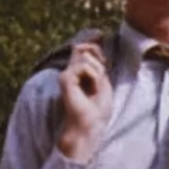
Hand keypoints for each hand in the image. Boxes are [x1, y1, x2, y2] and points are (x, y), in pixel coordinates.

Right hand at [56, 41, 112, 162]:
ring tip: (94, 89)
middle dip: (99, 63)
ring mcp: (66, 75)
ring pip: (86, 57)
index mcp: (77, 72)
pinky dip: (94, 77)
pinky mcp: (65, 79)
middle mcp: (69, 71)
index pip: (82, 47)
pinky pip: (84, 66)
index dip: (93, 44)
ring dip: (97, 73)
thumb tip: (89, 43)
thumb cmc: (97, 108)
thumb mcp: (102, 80)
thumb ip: (96, 63)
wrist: (91, 125)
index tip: (101, 55)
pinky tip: (91, 90)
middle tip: (99, 83)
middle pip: (86, 49)